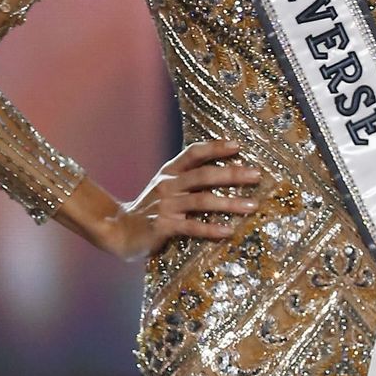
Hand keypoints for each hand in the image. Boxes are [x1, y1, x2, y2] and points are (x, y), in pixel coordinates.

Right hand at [94, 140, 261, 260]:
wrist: (119, 229)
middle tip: (256, 174)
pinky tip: (228, 230)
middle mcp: (168, 185)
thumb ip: (187, 177)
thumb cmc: (150, 208)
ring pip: (202, 201)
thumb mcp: (165, 186)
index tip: (238, 145)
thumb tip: (223, 170)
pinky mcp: (164, 226)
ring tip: (252, 205)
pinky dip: (211, 229)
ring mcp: (166, 206)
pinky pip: (192, 227)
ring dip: (229, 203)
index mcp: (169, 172)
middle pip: (203, 176)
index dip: (215, 148)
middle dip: (232, 173)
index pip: (193, 153)